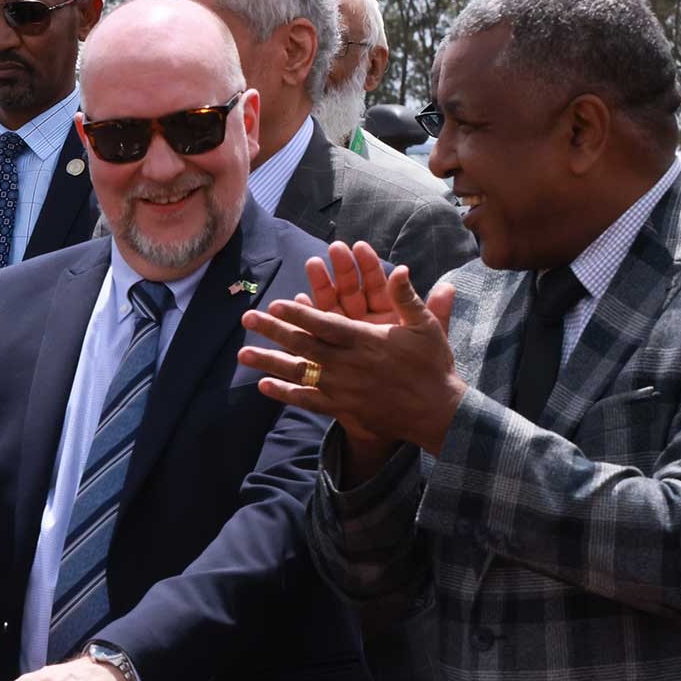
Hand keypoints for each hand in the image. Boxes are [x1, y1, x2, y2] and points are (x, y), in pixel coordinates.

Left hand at [238, 265, 462, 455]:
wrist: (437, 412)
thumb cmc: (432, 366)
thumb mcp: (426, 327)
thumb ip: (407, 298)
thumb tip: (399, 268)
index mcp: (365, 340)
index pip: (325, 324)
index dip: (299, 314)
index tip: (276, 304)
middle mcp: (347, 363)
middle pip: (302, 344)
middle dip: (273, 330)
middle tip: (247, 318)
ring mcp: (341, 388)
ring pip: (298, 372)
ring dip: (269, 361)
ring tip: (243, 354)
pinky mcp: (341, 408)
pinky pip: (307, 400)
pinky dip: (284, 393)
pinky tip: (264, 386)